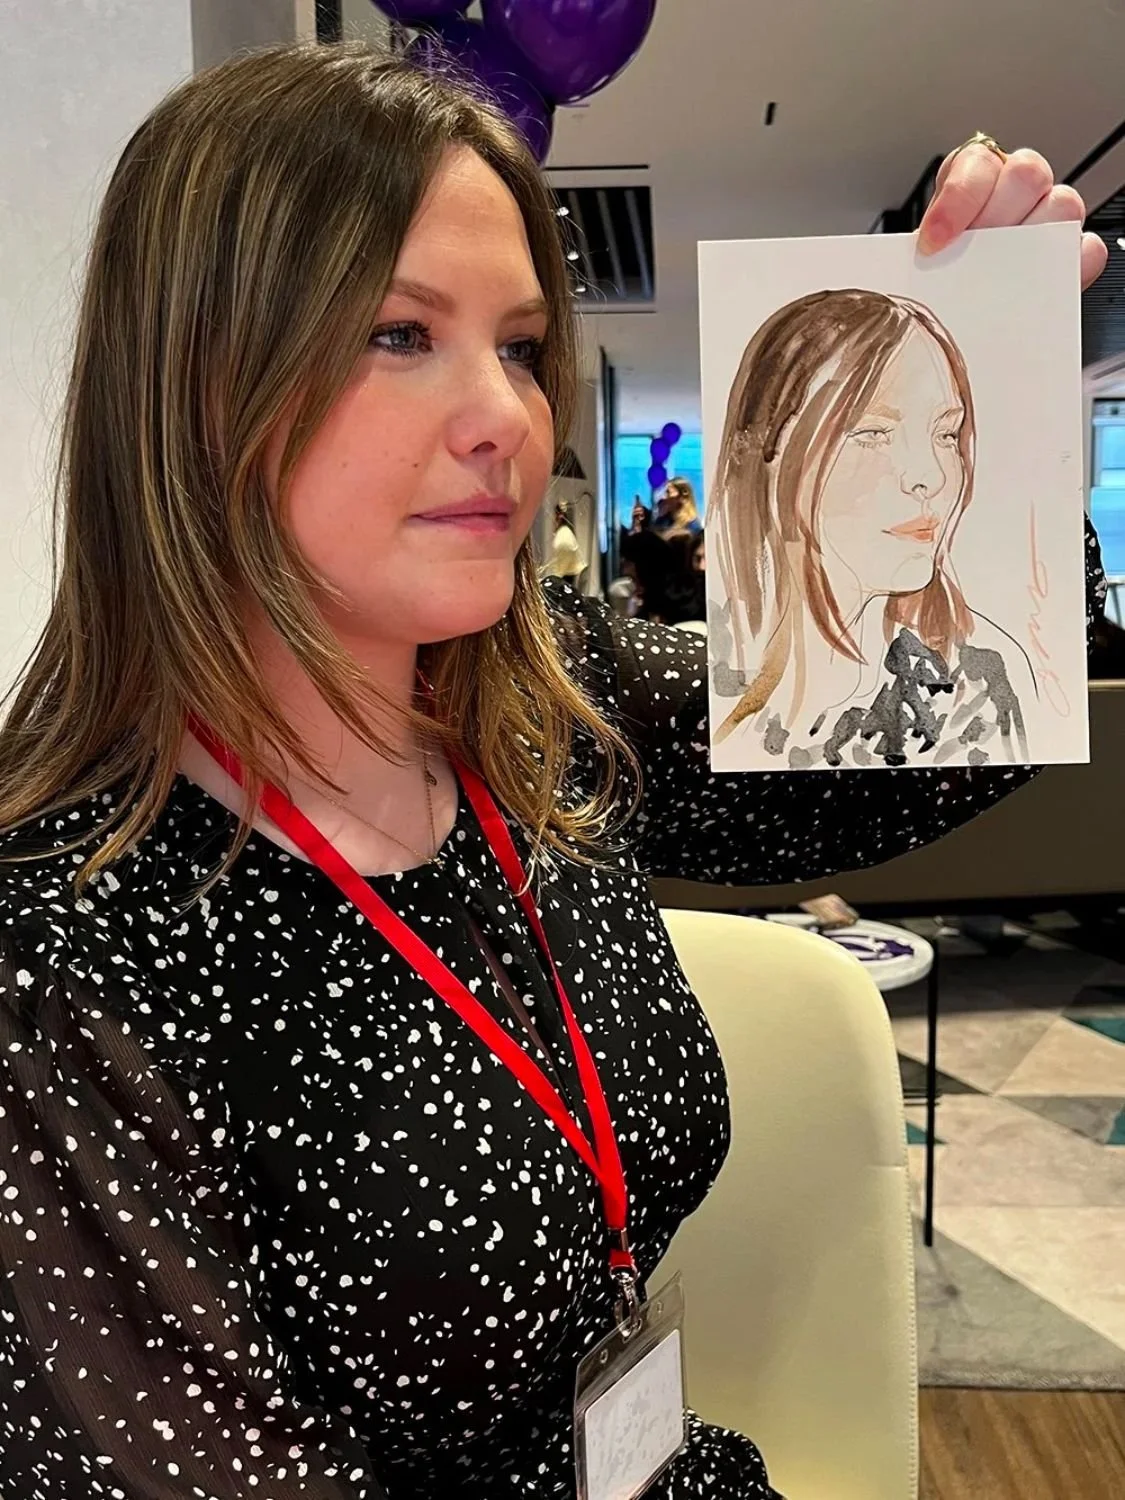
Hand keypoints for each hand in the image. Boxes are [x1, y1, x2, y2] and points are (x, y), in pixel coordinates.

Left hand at [918, 142, 1107, 290]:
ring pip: (1063, 205)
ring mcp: (1050, 215)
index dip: (957, 198)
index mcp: (976, 175)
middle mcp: (1017, 187)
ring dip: (1029, 246)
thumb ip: (927, 248)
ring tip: (999, 279)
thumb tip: (923, 261)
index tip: (934, 241)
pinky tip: (1035, 288)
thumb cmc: (941, 271)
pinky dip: (1066, 268)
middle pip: (1027, 175)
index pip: (978, 161)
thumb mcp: (926, 254)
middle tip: (971, 258)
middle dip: (995, 220)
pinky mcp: (1071, 251)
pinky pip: (1087, 249)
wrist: (956, 302)